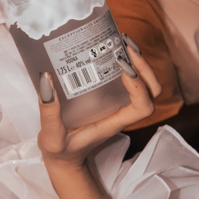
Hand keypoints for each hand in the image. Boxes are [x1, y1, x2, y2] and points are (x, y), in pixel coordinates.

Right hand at [37, 45, 160, 166]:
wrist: (65, 158)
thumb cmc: (61, 151)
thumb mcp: (51, 138)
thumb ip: (49, 113)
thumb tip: (46, 80)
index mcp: (115, 123)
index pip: (143, 107)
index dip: (140, 86)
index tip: (123, 69)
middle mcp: (122, 111)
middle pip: (151, 90)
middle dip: (144, 67)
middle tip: (126, 46)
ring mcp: (119, 103)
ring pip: (144, 82)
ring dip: (138, 60)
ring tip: (122, 40)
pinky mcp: (111, 96)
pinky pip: (129, 77)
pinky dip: (126, 60)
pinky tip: (110, 46)